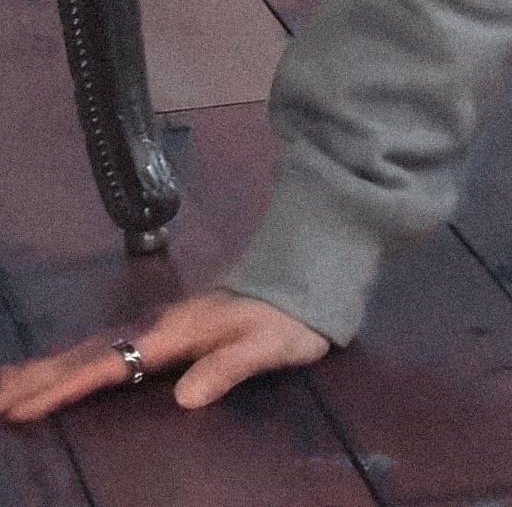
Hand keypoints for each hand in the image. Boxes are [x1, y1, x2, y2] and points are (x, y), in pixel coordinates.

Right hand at [0, 291, 328, 422]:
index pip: (111, 364)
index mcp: (175, 333)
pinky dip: (70, 360)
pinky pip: (105, 346)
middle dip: (37, 378)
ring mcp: (158, 324)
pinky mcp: (163, 327)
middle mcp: (157, 326)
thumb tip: (185, 398)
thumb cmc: (290, 317)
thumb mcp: (270, 346)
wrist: (308, 276)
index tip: (26, 407)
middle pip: (86, 354)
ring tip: (4, 386)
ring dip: (44, 368)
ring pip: (90, 348)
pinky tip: (55, 369)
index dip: (68, 387)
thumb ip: (229, 368)